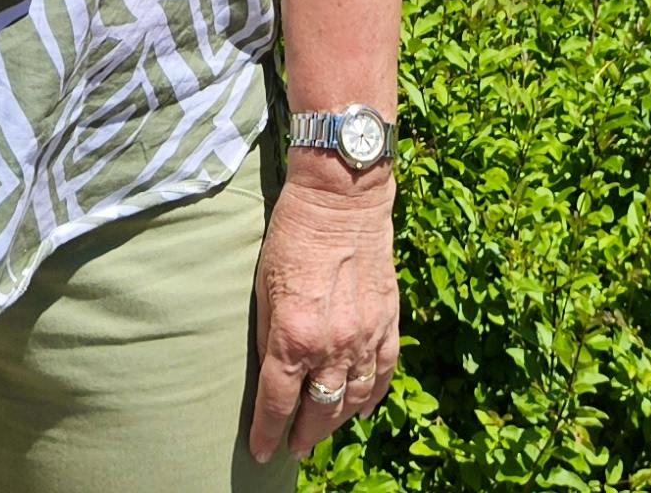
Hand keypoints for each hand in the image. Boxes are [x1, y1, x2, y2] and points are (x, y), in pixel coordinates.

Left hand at [246, 173, 397, 461]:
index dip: (267, 433)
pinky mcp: (389, 324)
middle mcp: (333, 345)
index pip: (277, 404)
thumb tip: (272, 375)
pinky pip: (383, 375)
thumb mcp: (263, 287)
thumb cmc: (292, 236)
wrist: (342, 200)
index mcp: (294, 337)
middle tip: (293, 447)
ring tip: (321, 432)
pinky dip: (370, 398)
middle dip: (304, 436)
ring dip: (336, 423)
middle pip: (319, 411)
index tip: (261, 451)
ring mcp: (366, 337)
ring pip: (353, 400)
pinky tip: (359, 409)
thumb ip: (270, 336)